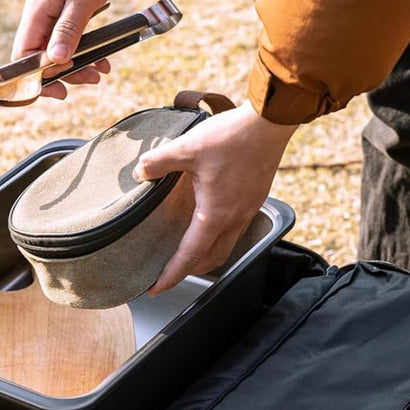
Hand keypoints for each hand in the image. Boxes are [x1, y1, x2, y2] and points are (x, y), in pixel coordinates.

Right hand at [12, 0, 122, 98]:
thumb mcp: (83, 0)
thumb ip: (68, 31)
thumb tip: (56, 60)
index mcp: (37, 13)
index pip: (23, 57)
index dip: (37, 78)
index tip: (58, 88)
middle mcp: (39, 17)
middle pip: (40, 59)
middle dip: (64, 75)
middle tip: (90, 80)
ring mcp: (51, 16)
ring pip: (56, 53)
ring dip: (78, 66)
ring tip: (100, 72)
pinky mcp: (64, 14)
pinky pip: (68, 41)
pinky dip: (84, 53)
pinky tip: (101, 59)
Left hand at [133, 100, 297, 294]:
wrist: (270, 122)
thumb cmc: (233, 136)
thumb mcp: (186, 148)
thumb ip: (158, 163)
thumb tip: (140, 173)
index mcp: (215, 214)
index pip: (190, 256)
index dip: (171, 275)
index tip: (156, 287)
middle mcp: (235, 218)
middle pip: (211, 259)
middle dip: (188, 271)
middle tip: (168, 272)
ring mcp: (248, 209)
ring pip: (226, 245)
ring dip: (206, 255)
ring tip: (186, 252)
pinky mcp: (254, 198)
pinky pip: (236, 229)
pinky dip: (219, 236)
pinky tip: (208, 222)